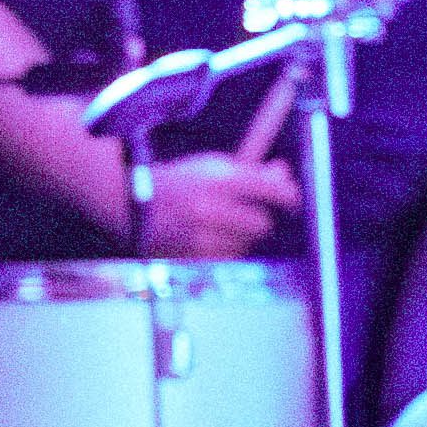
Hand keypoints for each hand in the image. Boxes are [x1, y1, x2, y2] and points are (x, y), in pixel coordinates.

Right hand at [138, 148, 295, 256]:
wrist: (134, 203)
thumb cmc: (181, 182)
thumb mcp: (212, 168)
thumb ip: (250, 172)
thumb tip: (284, 173)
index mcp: (218, 177)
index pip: (270, 190)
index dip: (288, 197)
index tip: (292, 201)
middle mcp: (212, 206)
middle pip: (262, 223)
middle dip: (258, 219)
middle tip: (245, 213)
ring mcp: (203, 235)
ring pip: (246, 244)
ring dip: (240, 237)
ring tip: (218, 224)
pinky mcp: (196, 256)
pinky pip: (228, 258)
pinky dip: (225, 250)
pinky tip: (208, 238)